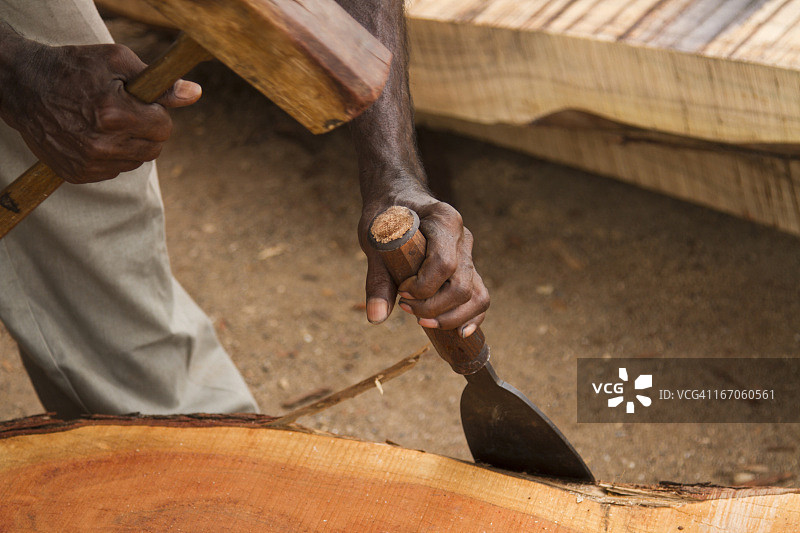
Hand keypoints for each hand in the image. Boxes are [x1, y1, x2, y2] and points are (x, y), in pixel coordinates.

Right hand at [0, 39, 199, 182]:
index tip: (139, 102)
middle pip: (154, 149)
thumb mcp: (118, 62)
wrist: (25, 87)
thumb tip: (195, 93)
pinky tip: (93, 136)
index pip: (164, 127)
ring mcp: (89, 163)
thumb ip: (159, 82)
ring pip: (136, 161)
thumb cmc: (75, 68)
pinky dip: (111, 156)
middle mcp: (103, 144)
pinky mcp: (78, 174)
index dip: (155, 112)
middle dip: (147, 130)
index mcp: (115, 114)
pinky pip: (114, 171)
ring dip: (130, 144)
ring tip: (106, 123)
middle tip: (126, 113)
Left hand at [359, 190, 489, 337]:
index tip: (401, 291)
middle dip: (434, 308)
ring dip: (452, 318)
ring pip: (477, 295)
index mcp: (444, 220)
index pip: (444, 264)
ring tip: (423, 322)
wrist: (397, 198)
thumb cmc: (385, 214)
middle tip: (405, 307)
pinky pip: (479, 296)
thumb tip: (377, 318)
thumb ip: (378, 278)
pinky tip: (457, 332)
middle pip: (463, 286)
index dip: (422, 287)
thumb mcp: (374, 239)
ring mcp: (468, 254)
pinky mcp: (467, 268)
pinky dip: (470, 317)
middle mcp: (462, 238)